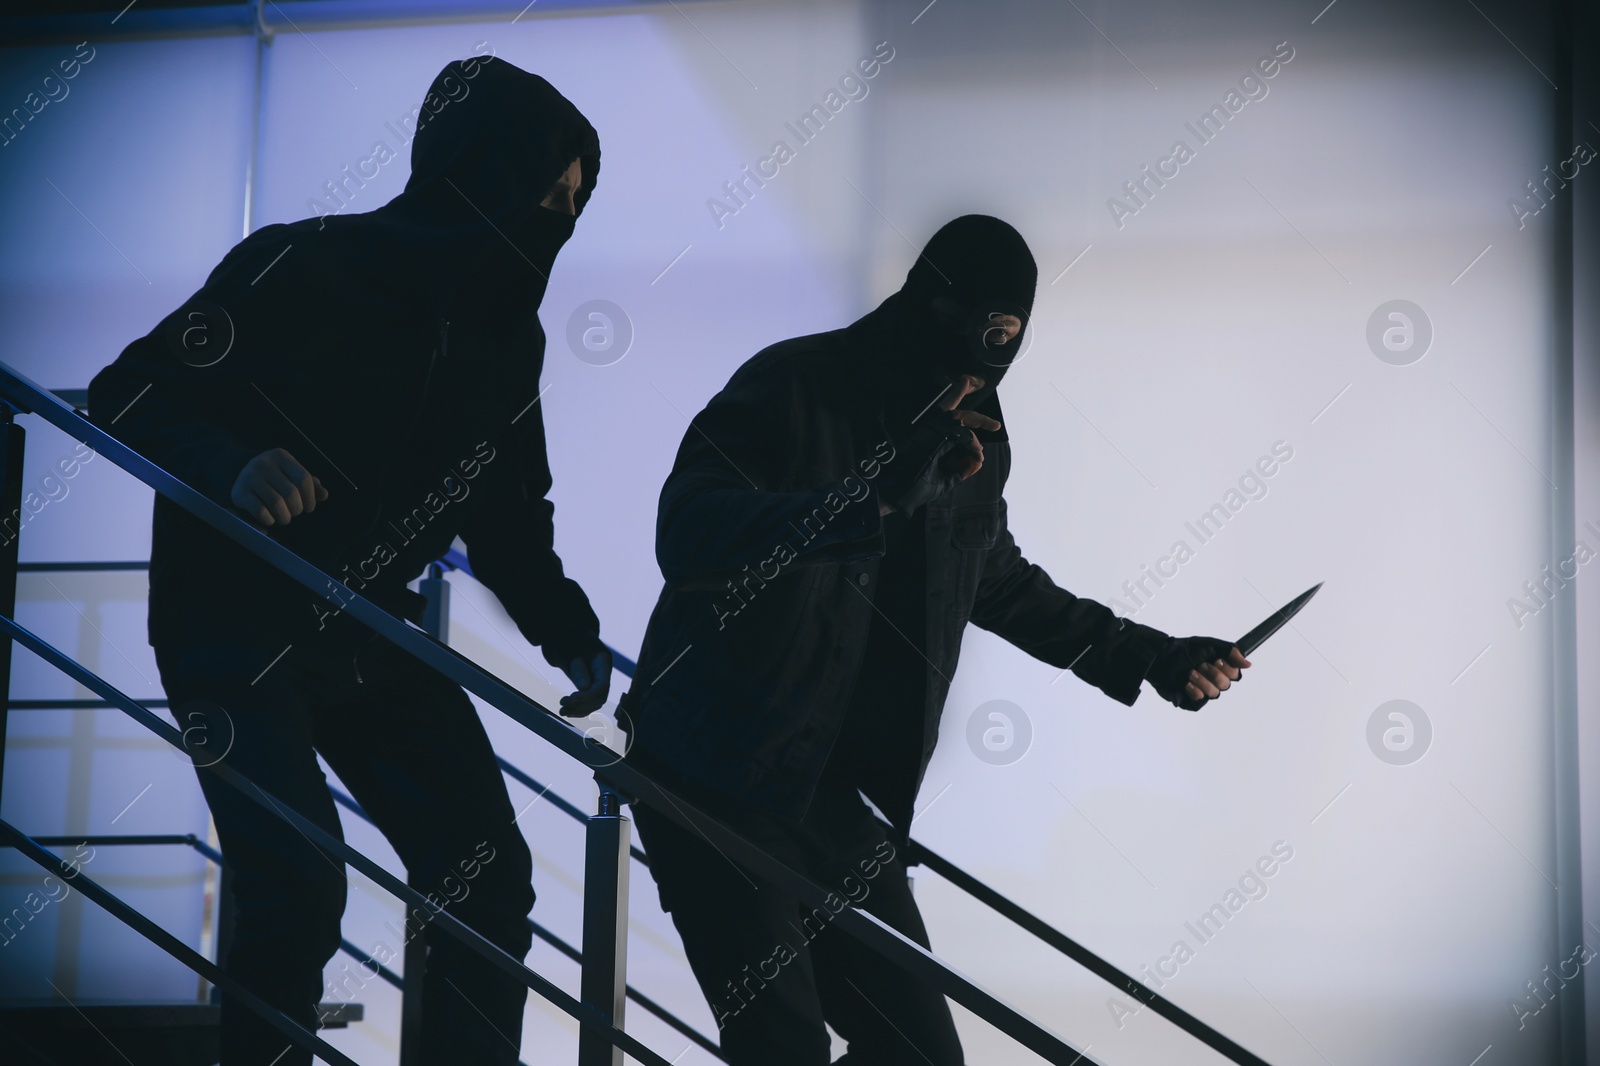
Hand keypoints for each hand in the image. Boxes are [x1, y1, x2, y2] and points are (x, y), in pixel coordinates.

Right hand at [231, 448, 327, 526]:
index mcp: (280, 456)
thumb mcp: (290, 473)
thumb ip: (309, 483)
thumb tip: (324, 495)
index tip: (309, 507)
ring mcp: (249, 477)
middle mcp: (263, 464)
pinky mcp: (239, 492)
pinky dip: (269, 519)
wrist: (237, 472)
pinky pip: (260, 511)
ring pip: (276, 503)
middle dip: (297, 508)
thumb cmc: (273, 476)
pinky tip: (271, 519)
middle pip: (291, 493)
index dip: (310, 497)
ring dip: (285, 516)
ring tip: (285, 518)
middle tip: (295, 512)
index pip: (303, 478)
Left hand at [559, 644, 612, 717]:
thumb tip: (584, 688)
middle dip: (582, 704)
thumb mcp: (573, 651)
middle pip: (600, 696)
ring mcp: (599, 681)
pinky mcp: (591, 687)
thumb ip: (579, 669)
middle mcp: (604, 674)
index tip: (571, 698)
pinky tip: (568, 712)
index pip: (602, 685)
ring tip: (562, 711)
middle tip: (562, 704)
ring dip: (579, 709)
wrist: (570, 637)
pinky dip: (579, 709)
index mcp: (603, 662)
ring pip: (595, 703)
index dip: (588, 695)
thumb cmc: (571, 641)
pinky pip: (589, 703)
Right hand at [878, 375, 1000, 514]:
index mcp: (932, 441)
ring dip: (978, 420)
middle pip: (956, 413)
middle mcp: (931, 432)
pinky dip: (970, 440)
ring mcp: (930, 430)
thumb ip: (961, 471)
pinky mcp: (932, 431)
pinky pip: (958, 430)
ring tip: (993, 425)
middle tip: (995, 424)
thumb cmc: (915, 489)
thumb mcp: (945, 481)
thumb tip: (978, 461)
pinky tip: (977, 451)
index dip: (970, 441)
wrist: (898, 494)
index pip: (951, 428)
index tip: (979, 457)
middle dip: (978, 418)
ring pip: (959, 415)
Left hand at [1147, 636, 1250, 710]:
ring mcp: (1203, 690)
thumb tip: (1248, 664)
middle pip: (1225, 685)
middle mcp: (1213, 680)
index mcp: (1219, 667)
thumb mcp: (1209, 644)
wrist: (1161, 659)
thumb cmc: (1183, 650)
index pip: (1235, 674)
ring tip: (1189, 672)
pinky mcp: (1192, 699)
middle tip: (1199, 664)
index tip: (1217, 660)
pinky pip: (1200, 700)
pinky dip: (1193, 690)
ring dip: (1201, 680)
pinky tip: (1185, 683)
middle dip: (1212, 673)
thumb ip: (1230, 651)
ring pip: (1214, 693)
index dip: (1227, 669)